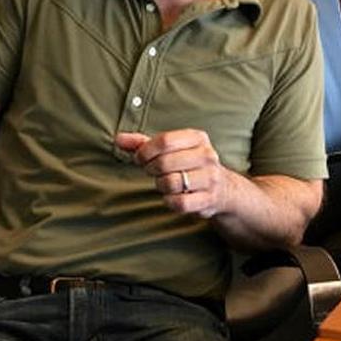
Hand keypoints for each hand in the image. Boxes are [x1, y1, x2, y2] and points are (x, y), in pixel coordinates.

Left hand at [115, 129, 235, 217]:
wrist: (222, 188)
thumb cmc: (188, 165)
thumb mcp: (169, 149)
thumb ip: (142, 143)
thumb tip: (118, 139)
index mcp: (197, 138)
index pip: (164, 141)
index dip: (145, 152)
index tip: (140, 159)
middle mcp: (207, 155)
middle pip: (165, 162)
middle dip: (151, 170)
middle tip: (153, 172)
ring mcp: (210, 178)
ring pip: (171, 183)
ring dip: (161, 185)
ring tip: (165, 183)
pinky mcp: (209, 199)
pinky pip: (179, 203)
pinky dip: (170, 201)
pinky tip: (173, 196)